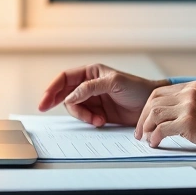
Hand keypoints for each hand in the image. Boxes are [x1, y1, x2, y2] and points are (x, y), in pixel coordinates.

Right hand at [38, 63, 169, 126]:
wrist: (151, 105)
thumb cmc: (137, 88)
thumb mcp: (114, 83)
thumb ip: (91, 87)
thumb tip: (71, 96)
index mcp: (91, 72)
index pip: (65, 78)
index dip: (52, 88)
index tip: (44, 100)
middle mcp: (89, 85)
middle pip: (65, 93)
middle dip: (57, 102)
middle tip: (45, 108)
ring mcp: (93, 99)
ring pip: (74, 108)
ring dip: (82, 115)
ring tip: (96, 120)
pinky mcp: (98, 113)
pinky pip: (84, 117)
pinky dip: (89, 121)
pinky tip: (100, 121)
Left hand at [134, 81, 195, 160]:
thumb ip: (188, 102)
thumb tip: (167, 114)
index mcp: (193, 87)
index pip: (160, 92)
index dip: (149, 107)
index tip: (145, 119)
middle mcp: (190, 93)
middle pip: (154, 101)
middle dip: (143, 117)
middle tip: (140, 131)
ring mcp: (189, 106)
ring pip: (155, 113)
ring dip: (146, 127)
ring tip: (146, 138)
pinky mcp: (188, 122)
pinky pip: (162, 129)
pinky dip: (155, 137)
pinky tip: (155, 143)